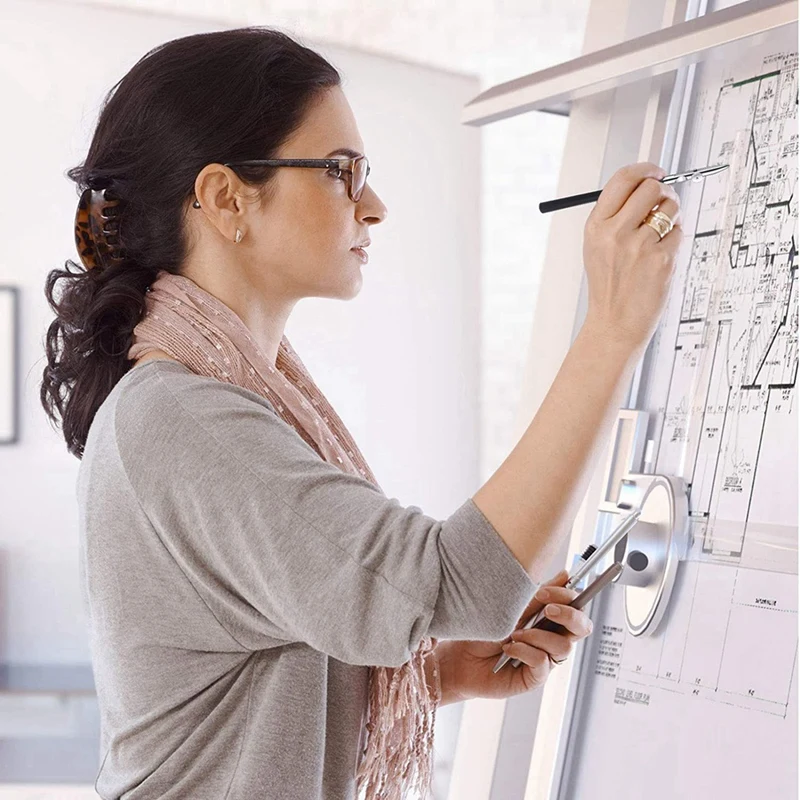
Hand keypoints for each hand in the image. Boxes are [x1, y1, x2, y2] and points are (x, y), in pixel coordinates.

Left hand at [437, 570, 593, 702]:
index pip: (576, 606)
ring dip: (538, 635)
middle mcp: (552, 638)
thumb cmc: (485, 629)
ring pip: (563, 646)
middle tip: (546, 609)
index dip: (568, 597)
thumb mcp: (511, 606)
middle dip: (569, 615)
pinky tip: (508, 650)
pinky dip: (524, 651)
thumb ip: (539, 594)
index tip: (544, 592)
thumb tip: (565, 574)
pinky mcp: (535, 677)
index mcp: (549, 618)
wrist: (460, 655)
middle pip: (582, 627)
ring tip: (514, 634)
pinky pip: (542, 662)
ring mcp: (546, 659)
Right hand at [582, 161, 682, 349]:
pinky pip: (679, 232)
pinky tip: (660, 257)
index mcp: (596, 226)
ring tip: (659, 235)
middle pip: (651, 187)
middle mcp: (615, 233)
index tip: (656, 171)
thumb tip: (646, 184)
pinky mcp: (661, 259)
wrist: (614, 323)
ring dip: (671, 215)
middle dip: (662, 191)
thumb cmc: (609, 286)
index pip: (622, 179)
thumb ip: (615, 216)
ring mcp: (639, 246)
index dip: (644, 169)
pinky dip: (674, 240)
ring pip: (670, 207)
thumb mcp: (597, 247)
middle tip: (663, 202)